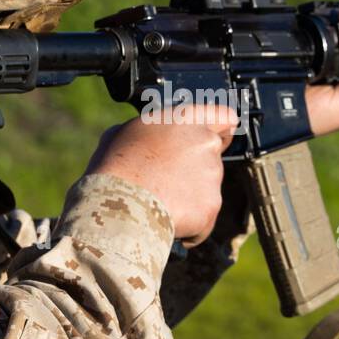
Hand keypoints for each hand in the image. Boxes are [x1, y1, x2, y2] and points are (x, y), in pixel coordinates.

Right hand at [84, 104, 238, 245]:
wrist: (119, 204)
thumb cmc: (115, 167)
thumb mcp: (123, 133)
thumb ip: (149, 132)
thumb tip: (147, 140)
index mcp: (185, 119)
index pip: (223, 116)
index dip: (220, 130)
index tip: (217, 138)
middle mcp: (205, 142)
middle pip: (212, 157)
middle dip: (196, 169)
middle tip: (169, 181)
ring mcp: (212, 175)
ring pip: (207, 188)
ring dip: (190, 196)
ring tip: (159, 201)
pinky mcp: (212, 205)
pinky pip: (203, 216)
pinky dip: (190, 222)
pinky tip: (165, 218)